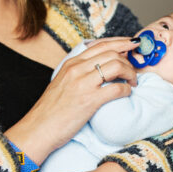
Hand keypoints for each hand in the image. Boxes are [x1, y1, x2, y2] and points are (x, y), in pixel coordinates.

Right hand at [6, 37, 138, 163]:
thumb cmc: (52, 111)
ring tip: (132, 82)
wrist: (38, 129)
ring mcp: (83, 84)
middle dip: (129, 60)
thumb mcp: (63, 82)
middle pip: (112, 52)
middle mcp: (77, 69)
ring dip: (130, 73)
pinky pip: (116, 88)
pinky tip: (126, 94)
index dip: (121, 42)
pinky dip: (126, 90)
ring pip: (117, 65)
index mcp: (71, 63)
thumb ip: (80, 73)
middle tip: (134, 70)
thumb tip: (101, 68)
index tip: (133, 43)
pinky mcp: (89, 100)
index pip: (101, 44)